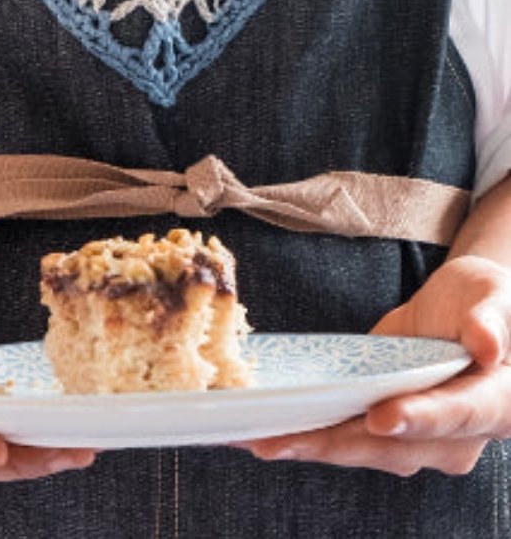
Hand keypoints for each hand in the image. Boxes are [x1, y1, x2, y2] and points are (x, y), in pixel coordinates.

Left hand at [236, 255, 510, 475]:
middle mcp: (452, 435)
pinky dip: (306, 434)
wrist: (465, 313)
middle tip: (286, 439)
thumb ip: (488, 321)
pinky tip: (265, 430)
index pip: (455, 415)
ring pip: (362, 447)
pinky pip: (343, 434)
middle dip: (337, 443)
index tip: (381, 418)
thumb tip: (487, 346)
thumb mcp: (492, 298)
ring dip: (310, 445)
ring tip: (259, 438)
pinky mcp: (380, 424)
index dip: (417, 419)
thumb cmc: (485, 303)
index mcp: (492, 405)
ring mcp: (414, 436)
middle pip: (395, 446)